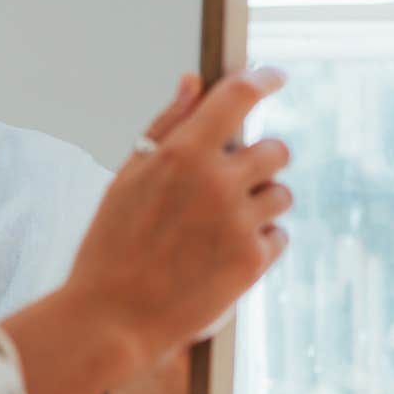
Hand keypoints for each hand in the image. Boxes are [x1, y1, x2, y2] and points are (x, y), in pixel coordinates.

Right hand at [69, 67, 292, 361]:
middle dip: (260, 161)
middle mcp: (216, 182)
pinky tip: (222, 254)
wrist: (113, 318)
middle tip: (233, 180)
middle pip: (276, 150)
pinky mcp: (253, 261)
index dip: (262, 79)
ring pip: (282, 195)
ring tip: (220, 226)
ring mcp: (238, 222)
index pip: (236, 96)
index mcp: (180, 153)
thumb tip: (194, 81)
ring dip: (261, 203)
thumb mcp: (128, 176)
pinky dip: (260, 241)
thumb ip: (167, 124)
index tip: (273, 75)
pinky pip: (279, 236)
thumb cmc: (112, 244)